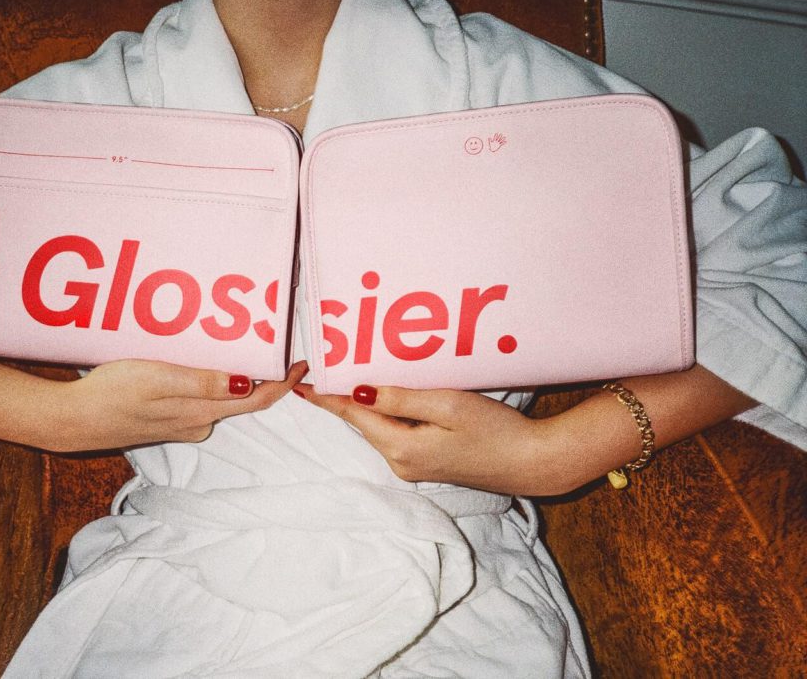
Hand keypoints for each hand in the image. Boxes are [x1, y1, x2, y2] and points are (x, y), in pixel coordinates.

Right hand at [52, 359, 308, 451]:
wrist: (73, 420)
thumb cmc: (112, 395)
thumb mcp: (159, 381)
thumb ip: (203, 384)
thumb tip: (248, 384)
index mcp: (202, 413)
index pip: (257, 400)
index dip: (285, 383)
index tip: (303, 364)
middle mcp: (199, 423)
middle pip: (244, 399)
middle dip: (264, 376)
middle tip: (278, 345)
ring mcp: (182, 424)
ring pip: (221, 399)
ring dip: (236, 377)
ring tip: (243, 345)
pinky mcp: (166, 421)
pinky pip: (200, 399)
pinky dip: (211, 383)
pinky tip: (202, 364)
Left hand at [294, 383, 551, 494]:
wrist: (532, 462)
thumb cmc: (495, 430)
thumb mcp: (446, 404)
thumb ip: (399, 398)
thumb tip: (358, 391)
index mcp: (400, 447)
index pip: (353, 415)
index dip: (327, 396)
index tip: (300, 384)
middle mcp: (400, 462)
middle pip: (364, 421)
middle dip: (346, 396)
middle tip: (326, 367)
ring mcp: (413, 466)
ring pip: (381, 427)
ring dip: (370, 403)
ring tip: (355, 373)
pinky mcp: (427, 464)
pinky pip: (398, 433)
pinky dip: (392, 413)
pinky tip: (393, 395)